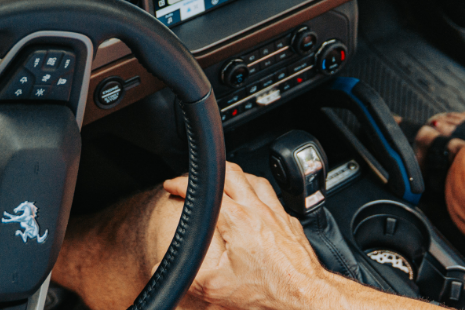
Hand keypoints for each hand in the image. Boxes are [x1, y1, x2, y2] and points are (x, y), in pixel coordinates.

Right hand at [162, 163, 327, 309]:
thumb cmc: (268, 290)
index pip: (206, 193)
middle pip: (232, 173)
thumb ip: (187, 275)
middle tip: (198, 177)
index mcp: (237, 220)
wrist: (303, 294)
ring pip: (255, 179)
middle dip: (210, 170)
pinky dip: (259, 191)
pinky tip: (257, 201)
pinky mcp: (289, 222)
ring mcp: (276, 213)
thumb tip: (161, 272)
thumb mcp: (216, 288)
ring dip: (237, 176)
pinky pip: (273, 195)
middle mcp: (257, 210)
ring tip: (225, 181)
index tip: (172, 186)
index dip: (183, 186)